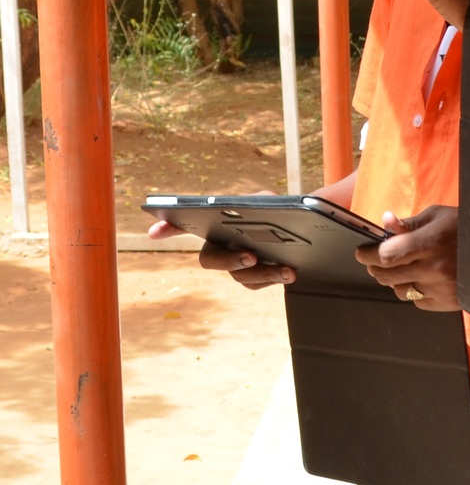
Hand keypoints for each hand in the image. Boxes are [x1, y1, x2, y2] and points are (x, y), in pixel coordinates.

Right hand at [146, 189, 297, 289]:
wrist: (300, 228)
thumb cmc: (277, 210)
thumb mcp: (268, 201)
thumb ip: (258, 202)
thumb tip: (257, 207)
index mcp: (217, 224)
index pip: (184, 225)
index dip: (167, 228)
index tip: (154, 233)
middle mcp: (220, 246)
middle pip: (210, 260)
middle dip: (229, 260)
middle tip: (251, 256)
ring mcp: (235, 264)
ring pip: (239, 276)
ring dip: (263, 273)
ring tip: (287, 269)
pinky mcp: (253, 277)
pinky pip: (256, 284)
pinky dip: (274, 278)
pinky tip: (291, 273)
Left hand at [353, 205, 459, 310]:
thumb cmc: (467, 228)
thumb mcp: (438, 216)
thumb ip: (409, 224)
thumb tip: (384, 221)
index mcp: (431, 241)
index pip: (386, 254)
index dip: (369, 254)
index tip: (362, 251)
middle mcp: (434, 267)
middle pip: (387, 275)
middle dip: (375, 267)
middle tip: (374, 260)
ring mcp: (441, 288)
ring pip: (399, 290)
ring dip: (394, 280)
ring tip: (400, 269)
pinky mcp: (447, 302)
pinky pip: (417, 301)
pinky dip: (414, 291)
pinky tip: (421, 280)